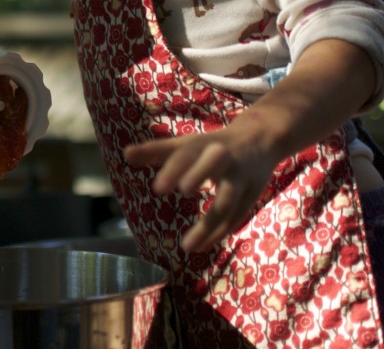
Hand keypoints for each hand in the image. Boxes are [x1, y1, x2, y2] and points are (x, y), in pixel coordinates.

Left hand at [123, 121, 278, 252]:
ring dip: (209, 224)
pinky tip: (201, 247)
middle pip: (213, 165)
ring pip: (228, 201)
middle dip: (199, 175)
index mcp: (202, 144)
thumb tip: (125, 154)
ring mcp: (241, 176)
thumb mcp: (185, 145)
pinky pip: (236, 217)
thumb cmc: (211, 145)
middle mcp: (224, 157)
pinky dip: (219, 233)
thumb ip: (156, 151)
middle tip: (183, 190)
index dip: (173, 169)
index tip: (158, 189)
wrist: (260, 138)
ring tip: (186, 246)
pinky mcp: (253, 194)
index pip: (186, 154)